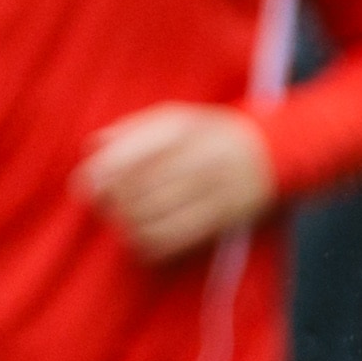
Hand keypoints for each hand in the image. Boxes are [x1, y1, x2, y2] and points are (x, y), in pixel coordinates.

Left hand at [78, 105, 278, 260]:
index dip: (100, 177)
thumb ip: (135, 129)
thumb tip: (94, 145)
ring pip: (154, 216)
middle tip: (105, 207)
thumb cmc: (214, 132)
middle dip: (112, 204)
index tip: (87, 187)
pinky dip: (151, 243)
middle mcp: (196, 158)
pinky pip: (176, 237)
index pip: (128, 156)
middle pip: (136, 190)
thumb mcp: (178, 117)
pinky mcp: (221, 217)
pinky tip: (141, 240)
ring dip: (129, 224)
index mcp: (181, 130)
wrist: (275, 151)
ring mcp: (210, 190)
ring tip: (123, 222)